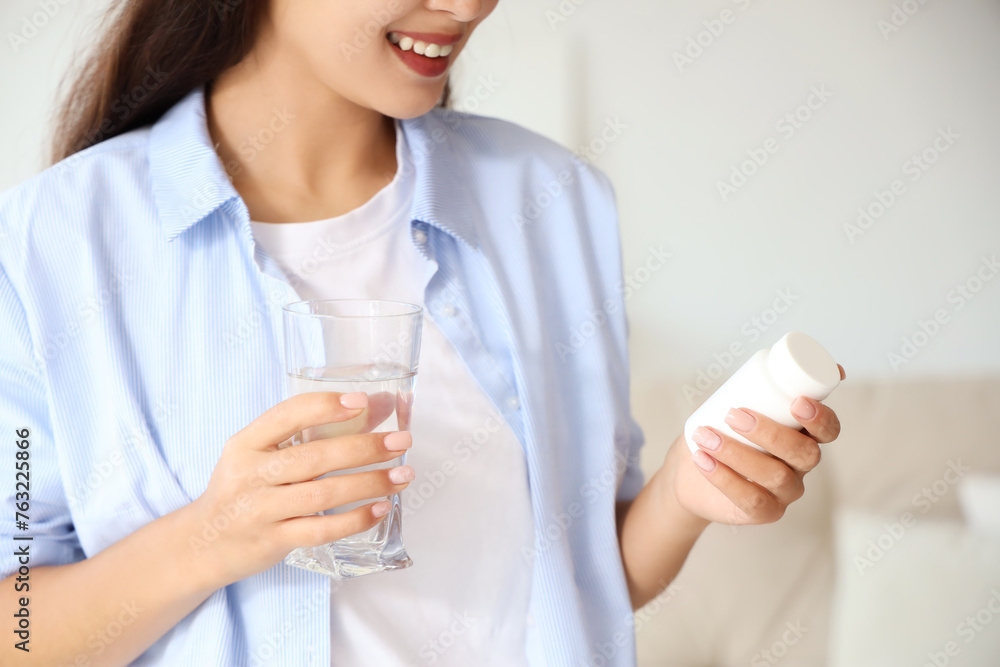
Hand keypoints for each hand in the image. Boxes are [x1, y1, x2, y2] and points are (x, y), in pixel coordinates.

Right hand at [187, 391, 414, 587]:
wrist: (202, 544)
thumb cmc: (243, 489)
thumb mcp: (258, 455)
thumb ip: (304, 434)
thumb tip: (374, 407)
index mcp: (246, 443)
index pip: (288, 415)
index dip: (326, 406)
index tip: (363, 402)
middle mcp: (250, 474)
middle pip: (315, 457)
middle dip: (365, 447)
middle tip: (402, 441)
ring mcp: (260, 510)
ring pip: (323, 494)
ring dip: (370, 483)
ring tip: (403, 476)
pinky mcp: (272, 541)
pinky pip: (321, 530)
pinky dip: (356, 519)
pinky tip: (381, 508)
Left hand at [662, 364, 844, 525]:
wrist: (689, 474)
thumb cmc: (720, 431)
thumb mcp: (737, 402)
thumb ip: (759, 380)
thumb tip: (790, 352)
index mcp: (804, 436)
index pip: (828, 430)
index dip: (820, 418)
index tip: (796, 402)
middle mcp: (800, 466)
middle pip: (804, 454)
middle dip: (771, 433)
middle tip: (733, 415)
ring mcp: (785, 492)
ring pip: (775, 476)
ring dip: (737, 453)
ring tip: (704, 436)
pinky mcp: (763, 513)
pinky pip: (751, 499)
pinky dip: (723, 477)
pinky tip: (703, 460)